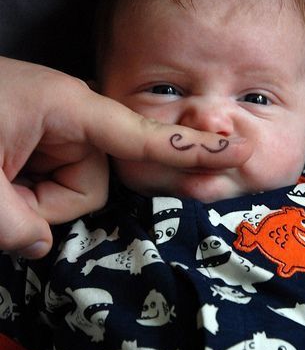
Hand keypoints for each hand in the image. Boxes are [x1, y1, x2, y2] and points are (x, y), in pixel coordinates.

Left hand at [0, 58, 248, 257]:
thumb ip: (17, 225)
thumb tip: (40, 242)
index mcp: (66, 107)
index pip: (140, 135)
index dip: (190, 150)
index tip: (236, 148)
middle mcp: (67, 115)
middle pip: (94, 180)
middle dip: (51, 202)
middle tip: (4, 196)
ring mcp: (51, 128)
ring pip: (70, 188)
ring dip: (30, 202)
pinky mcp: (35, 140)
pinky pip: (49, 182)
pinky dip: (22, 195)